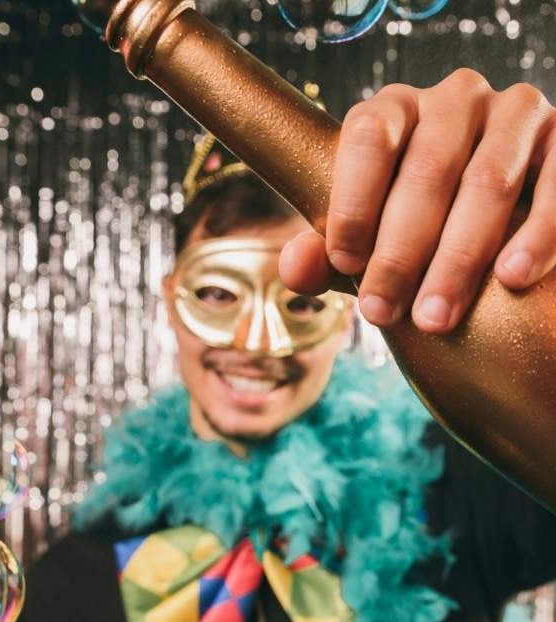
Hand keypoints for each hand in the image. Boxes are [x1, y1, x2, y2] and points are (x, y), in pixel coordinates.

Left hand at [279, 68, 555, 333]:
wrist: (486, 210)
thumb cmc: (411, 223)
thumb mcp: (366, 234)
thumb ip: (328, 252)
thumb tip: (295, 270)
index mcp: (394, 110)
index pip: (367, 138)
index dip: (353, 202)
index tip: (344, 264)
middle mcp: (453, 99)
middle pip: (426, 170)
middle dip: (401, 251)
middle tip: (383, 312)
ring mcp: (513, 113)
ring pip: (487, 182)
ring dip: (459, 257)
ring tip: (435, 317)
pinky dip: (536, 234)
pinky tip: (512, 278)